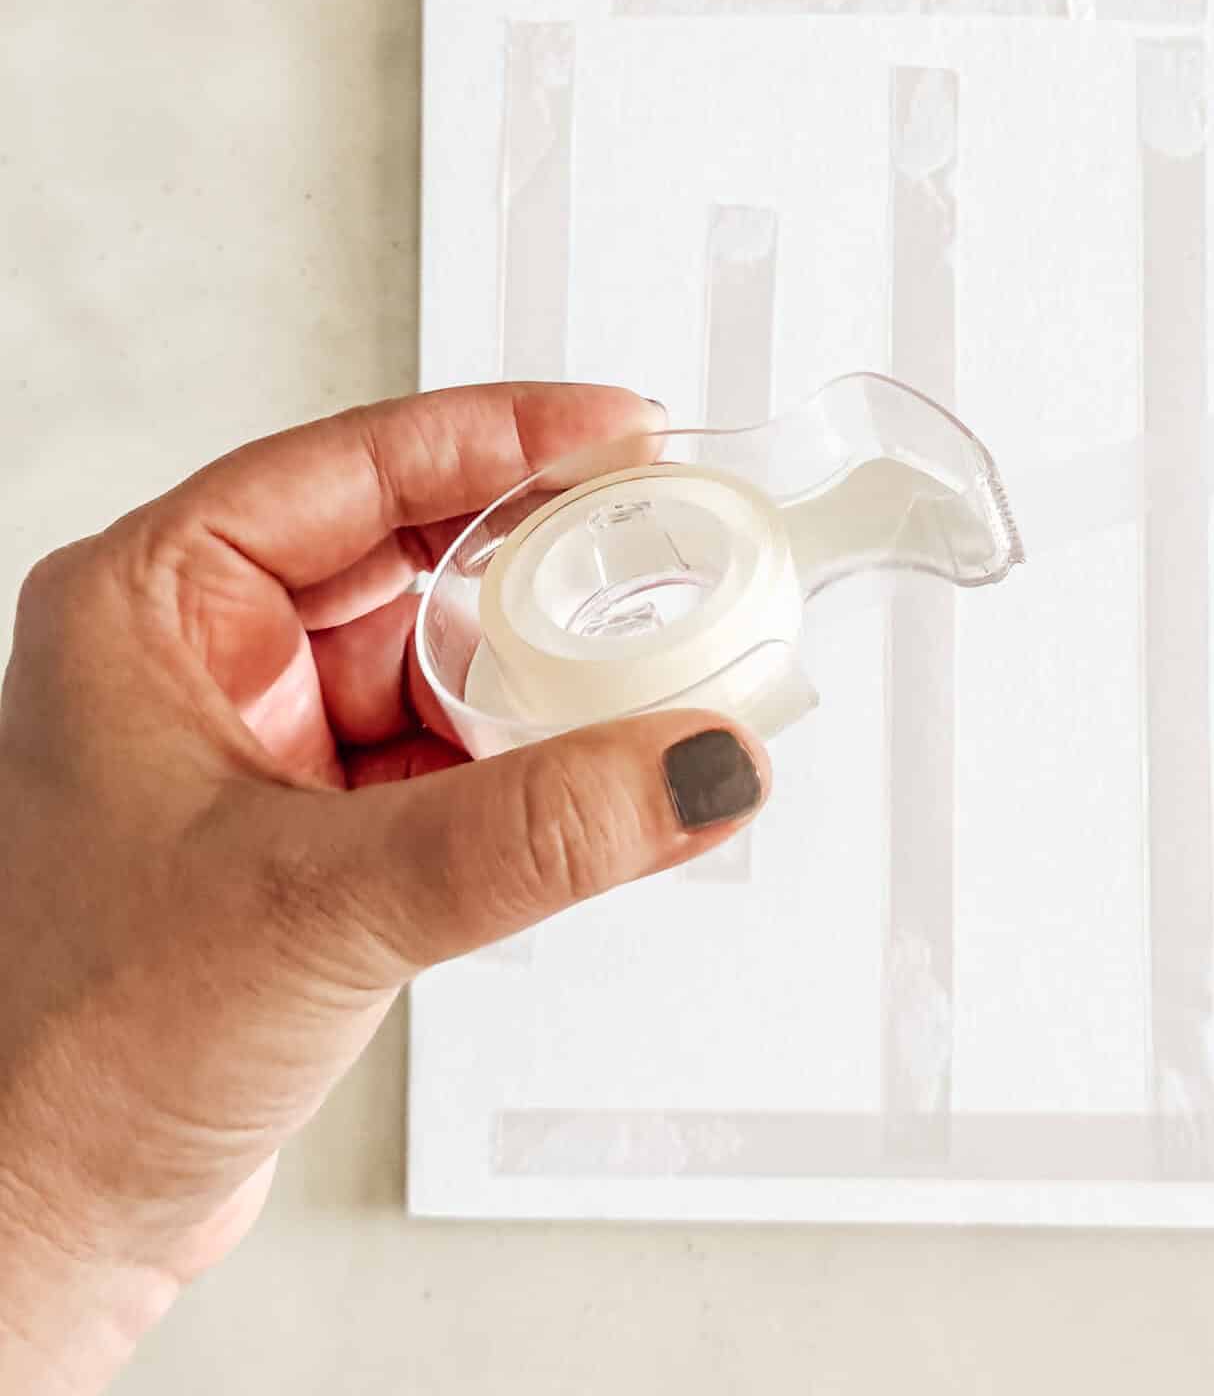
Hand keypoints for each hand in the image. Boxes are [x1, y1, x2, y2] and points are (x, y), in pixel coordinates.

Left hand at [0, 385, 767, 1394]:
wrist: (32, 1233)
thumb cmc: (63, 1057)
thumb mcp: (320, 904)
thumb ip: (529, 832)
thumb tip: (694, 763)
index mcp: (150, 602)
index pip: (359, 465)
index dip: (506, 437)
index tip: (626, 434)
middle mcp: (199, 656)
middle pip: (415, 552)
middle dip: (545, 563)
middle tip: (669, 553)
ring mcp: (256, 746)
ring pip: (444, 659)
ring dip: (545, 677)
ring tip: (653, 679)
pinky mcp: (308, 836)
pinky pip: (451, 757)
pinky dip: (530, 765)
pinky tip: (598, 775)